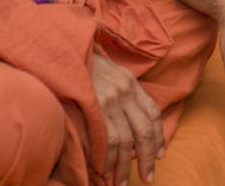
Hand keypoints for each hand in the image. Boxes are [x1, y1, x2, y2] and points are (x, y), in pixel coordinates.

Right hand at [90, 48, 164, 183]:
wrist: (64, 51)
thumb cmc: (83, 65)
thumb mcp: (110, 72)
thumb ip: (121, 92)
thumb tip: (127, 120)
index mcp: (131, 82)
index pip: (152, 113)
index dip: (159, 137)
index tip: (160, 155)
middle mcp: (125, 91)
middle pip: (143, 131)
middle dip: (147, 158)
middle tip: (148, 178)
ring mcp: (110, 100)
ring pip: (125, 140)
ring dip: (123, 166)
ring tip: (121, 182)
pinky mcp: (94, 107)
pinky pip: (106, 139)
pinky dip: (107, 158)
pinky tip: (105, 170)